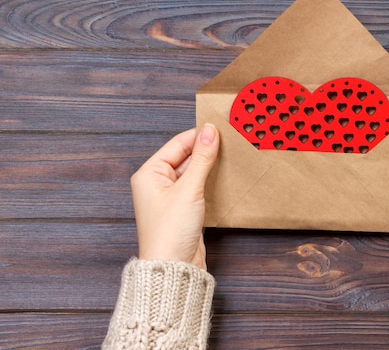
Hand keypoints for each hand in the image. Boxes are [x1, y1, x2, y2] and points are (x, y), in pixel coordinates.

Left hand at [130, 124, 219, 268]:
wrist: (174, 268)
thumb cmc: (170, 232)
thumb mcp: (189, 189)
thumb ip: (201, 159)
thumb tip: (209, 132)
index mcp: (149, 174)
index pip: (177, 144)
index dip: (198, 136)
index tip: (220, 128)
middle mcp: (157, 183)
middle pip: (185, 157)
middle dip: (206, 150)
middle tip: (229, 142)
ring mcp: (171, 196)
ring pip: (193, 172)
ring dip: (209, 166)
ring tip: (230, 157)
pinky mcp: (184, 208)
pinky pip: (198, 187)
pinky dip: (210, 181)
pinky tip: (225, 177)